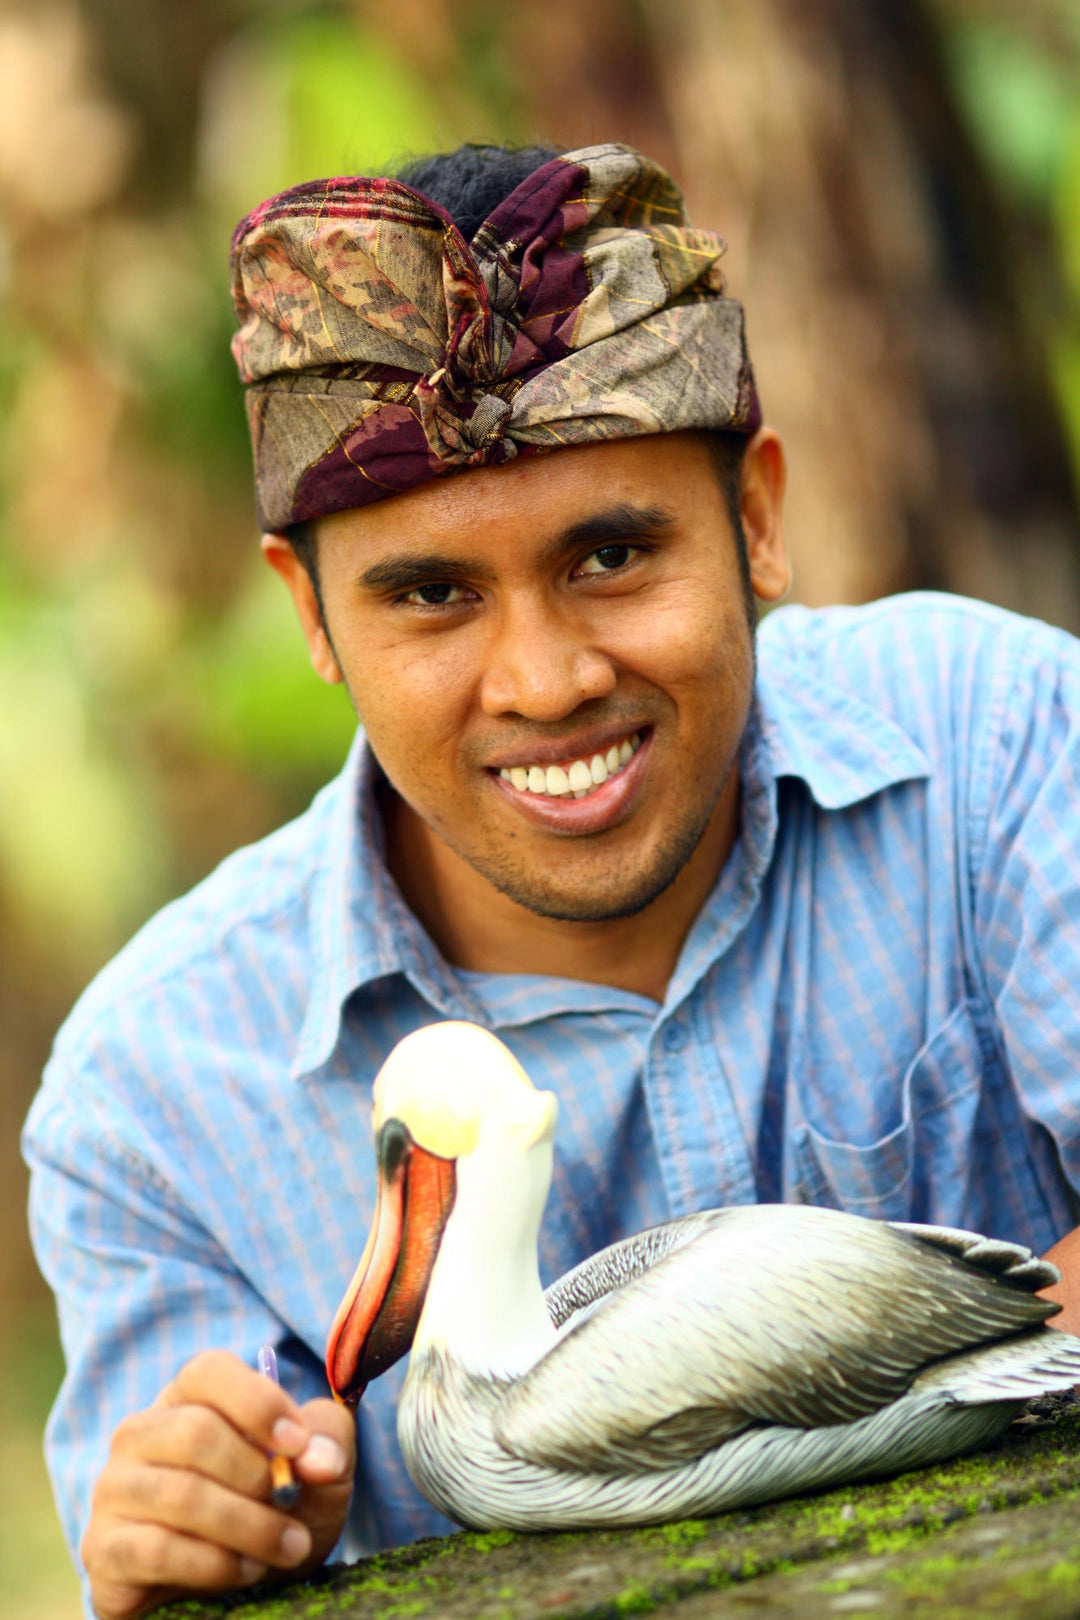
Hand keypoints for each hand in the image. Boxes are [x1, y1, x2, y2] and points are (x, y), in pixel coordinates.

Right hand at [81, 1349, 355, 1619]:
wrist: (233, 1583)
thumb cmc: (273, 1505)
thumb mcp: (316, 1467)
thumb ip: (328, 1441)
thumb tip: (321, 1458)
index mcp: (188, 1397)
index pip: (209, 1372)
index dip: (257, 1402)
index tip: (299, 1444)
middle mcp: (141, 1434)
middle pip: (196, 1433)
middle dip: (258, 1476)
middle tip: (294, 1506)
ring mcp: (115, 1490)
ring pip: (182, 1495)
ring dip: (248, 1526)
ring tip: (289, 1546)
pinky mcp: (105, 1549)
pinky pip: (159, 1550)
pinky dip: (216, 1563)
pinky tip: (248, 1571)